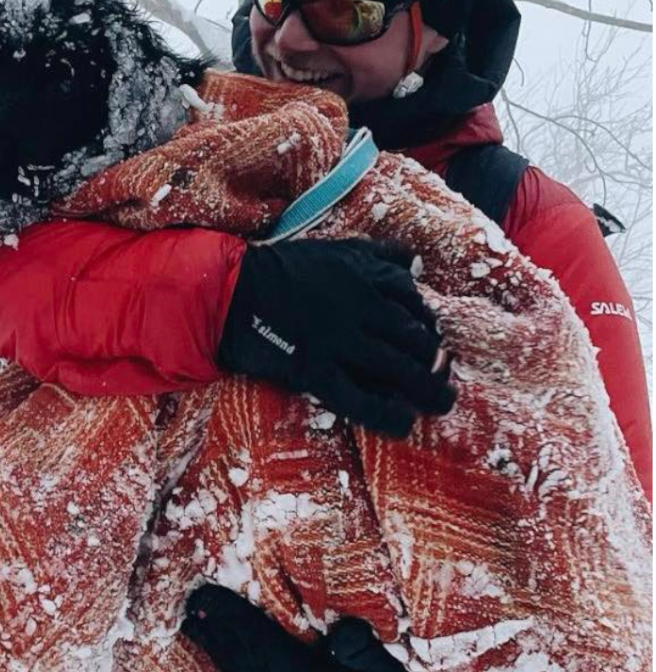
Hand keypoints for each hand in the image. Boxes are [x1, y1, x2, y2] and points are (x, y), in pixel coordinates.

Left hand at [181, 586, 445, 671]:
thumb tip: (339, 634)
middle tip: (188, 607)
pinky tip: (241, 667)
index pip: (255, 640)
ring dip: (222, 651)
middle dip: (213, 632)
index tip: (200, 594)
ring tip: (200, 629)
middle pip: (240, 659)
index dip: (225, 615)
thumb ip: (360, 648)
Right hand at [217, 238, 454, 437]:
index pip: (412, 300)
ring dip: (428, 389)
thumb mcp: (332, 248)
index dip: (426, 321)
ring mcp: (339, 341)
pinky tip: (404, 423)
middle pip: (414, 336)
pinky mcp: (316, 371)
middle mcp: (359, 307)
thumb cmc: (279, 269)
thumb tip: (416, 266)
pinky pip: (360, 401)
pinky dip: (388, 416)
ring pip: (399, 369)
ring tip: (442, 401)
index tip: (429, 335)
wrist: (229, 294)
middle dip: (435, 357)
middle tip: (442, 372)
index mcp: (364, 274)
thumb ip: (376, 254)